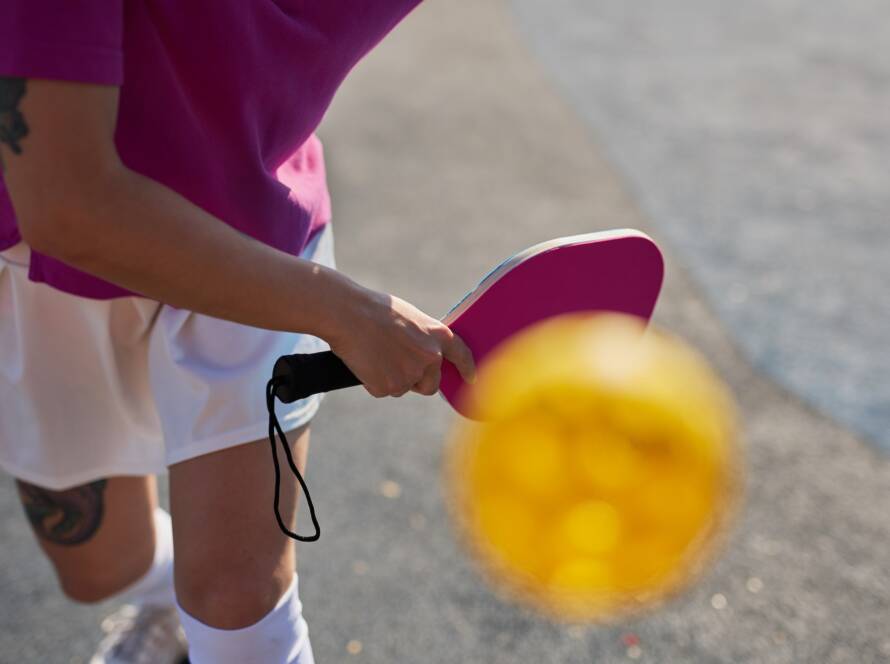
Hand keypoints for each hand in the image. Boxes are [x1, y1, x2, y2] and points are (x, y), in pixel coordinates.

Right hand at [327, 286, 475, 397]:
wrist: (349, 315)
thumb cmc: (377, 311)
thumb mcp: (411, 318)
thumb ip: (424, 339)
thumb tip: (424, 358)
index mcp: (439, 336)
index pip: (462, 356)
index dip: (467, 369)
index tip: (470, 379)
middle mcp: (430, 358)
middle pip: (430, 385)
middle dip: (417, 381)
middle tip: (397, 365)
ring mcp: (410, 375)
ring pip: (403, 387)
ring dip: (391, 378)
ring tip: (375, 353)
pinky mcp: (389, 387)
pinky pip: (382, 390)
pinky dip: (373, 381)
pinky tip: (365, 361)